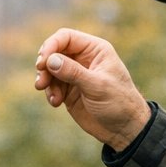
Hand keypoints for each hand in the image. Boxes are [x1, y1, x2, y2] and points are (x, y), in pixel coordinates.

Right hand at [33, 28, 152, 151]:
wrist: (124, 128)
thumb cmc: (119, 103)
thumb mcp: (97, 86)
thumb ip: (73, 72)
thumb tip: (50, 60)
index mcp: (95, 50)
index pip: (66, 37)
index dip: (51, 46)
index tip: (42, 62)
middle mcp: (83, 59)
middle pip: (54, 52)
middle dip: (45, 66)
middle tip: (42, 82)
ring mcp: (75, 75)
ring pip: (50, 69)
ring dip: (46, 81)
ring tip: (52, 97)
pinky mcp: (69, 90)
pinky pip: (52, 85)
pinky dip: (50, 93)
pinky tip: (56, 103)